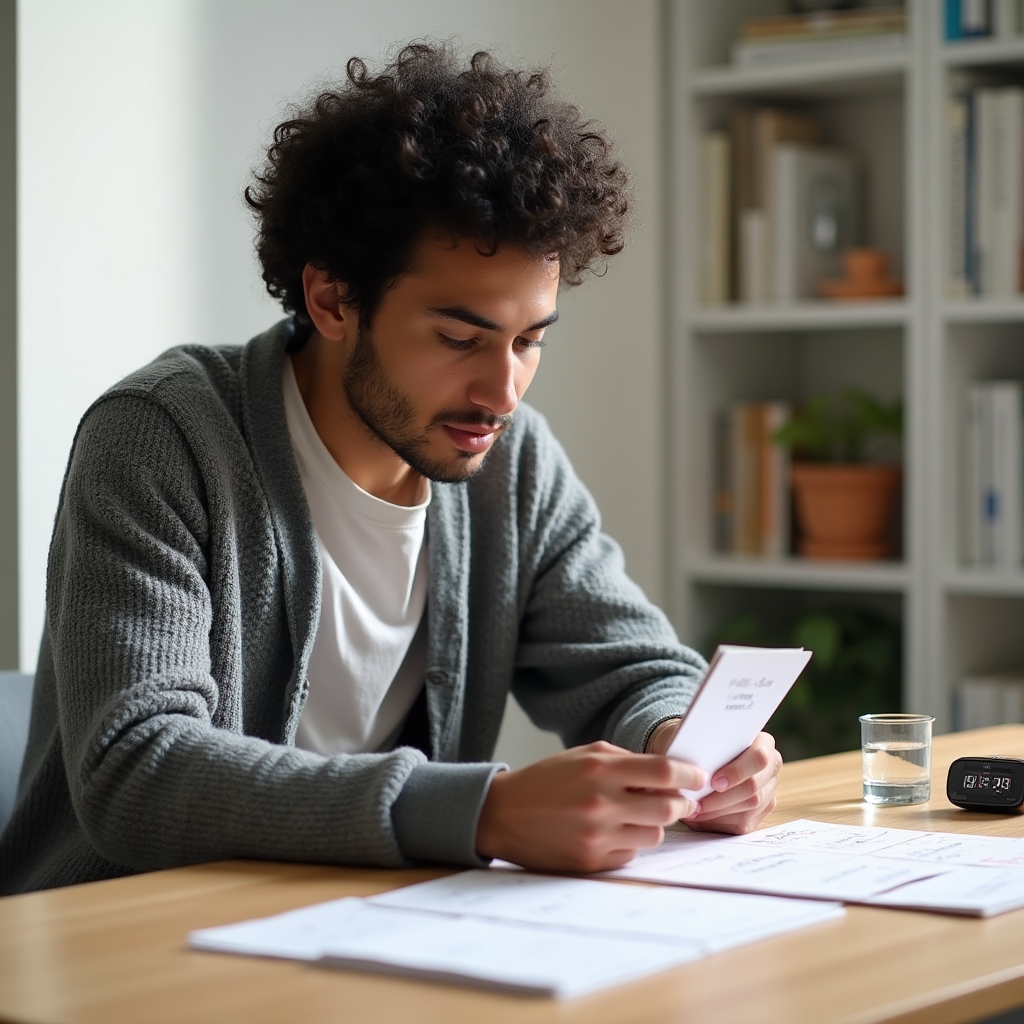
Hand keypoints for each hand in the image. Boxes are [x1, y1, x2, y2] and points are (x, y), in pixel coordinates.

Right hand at [475, 741, 704, 872]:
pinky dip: (629, 844)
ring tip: (640, 816)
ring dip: (655, 825)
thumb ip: (625, 760)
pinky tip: (612, 833)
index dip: (688, 773)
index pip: (663, 771)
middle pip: (668, 807)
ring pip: (654, 835)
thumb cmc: (547, 779)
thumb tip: (668, 771)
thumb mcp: (583, 755)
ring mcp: (597, 836)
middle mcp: (601, 802)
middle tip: (682, 800)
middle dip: (682, 803)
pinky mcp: (591, 861)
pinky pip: (631, 855)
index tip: (697, 775)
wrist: (502, 813)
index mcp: (600, 769)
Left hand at [645, 725, 781, 835]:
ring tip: (693, 809)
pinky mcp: (759, 813)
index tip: (714, 782)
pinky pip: (742, 823)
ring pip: (748, 808)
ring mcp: (768, 791)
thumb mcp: (694, 735)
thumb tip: (689, 762)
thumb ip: (698, 743)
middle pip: (753, 788)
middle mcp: (770, 768)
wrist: (698, 753)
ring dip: (717, 812)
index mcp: (762, 742)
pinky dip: (718, 822)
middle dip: (722, 798)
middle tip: (697, 803)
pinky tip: (700, 816)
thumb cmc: (696, 741)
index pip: (759, 757)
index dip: (737, 772)